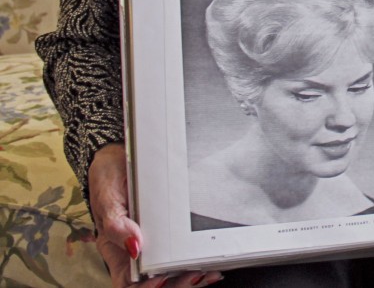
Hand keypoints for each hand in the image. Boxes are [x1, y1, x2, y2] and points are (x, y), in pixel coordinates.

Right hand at [89, 143, 222, 287]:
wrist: (120, 156)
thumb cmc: (109, 177)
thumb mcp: (107, 198)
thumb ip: (116, 225)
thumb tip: (134, 247)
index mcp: (115, 250)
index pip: (128, 283)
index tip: (162, 278)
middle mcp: (134, 252)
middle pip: (154, 283)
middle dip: (176, 284)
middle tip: (195, 275)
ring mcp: (153, 244)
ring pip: (170, 274)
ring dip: (188, 277)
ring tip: (207, 272)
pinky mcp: (167, 233)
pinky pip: (179, 255)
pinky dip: (194, 262)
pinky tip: (209, 264)